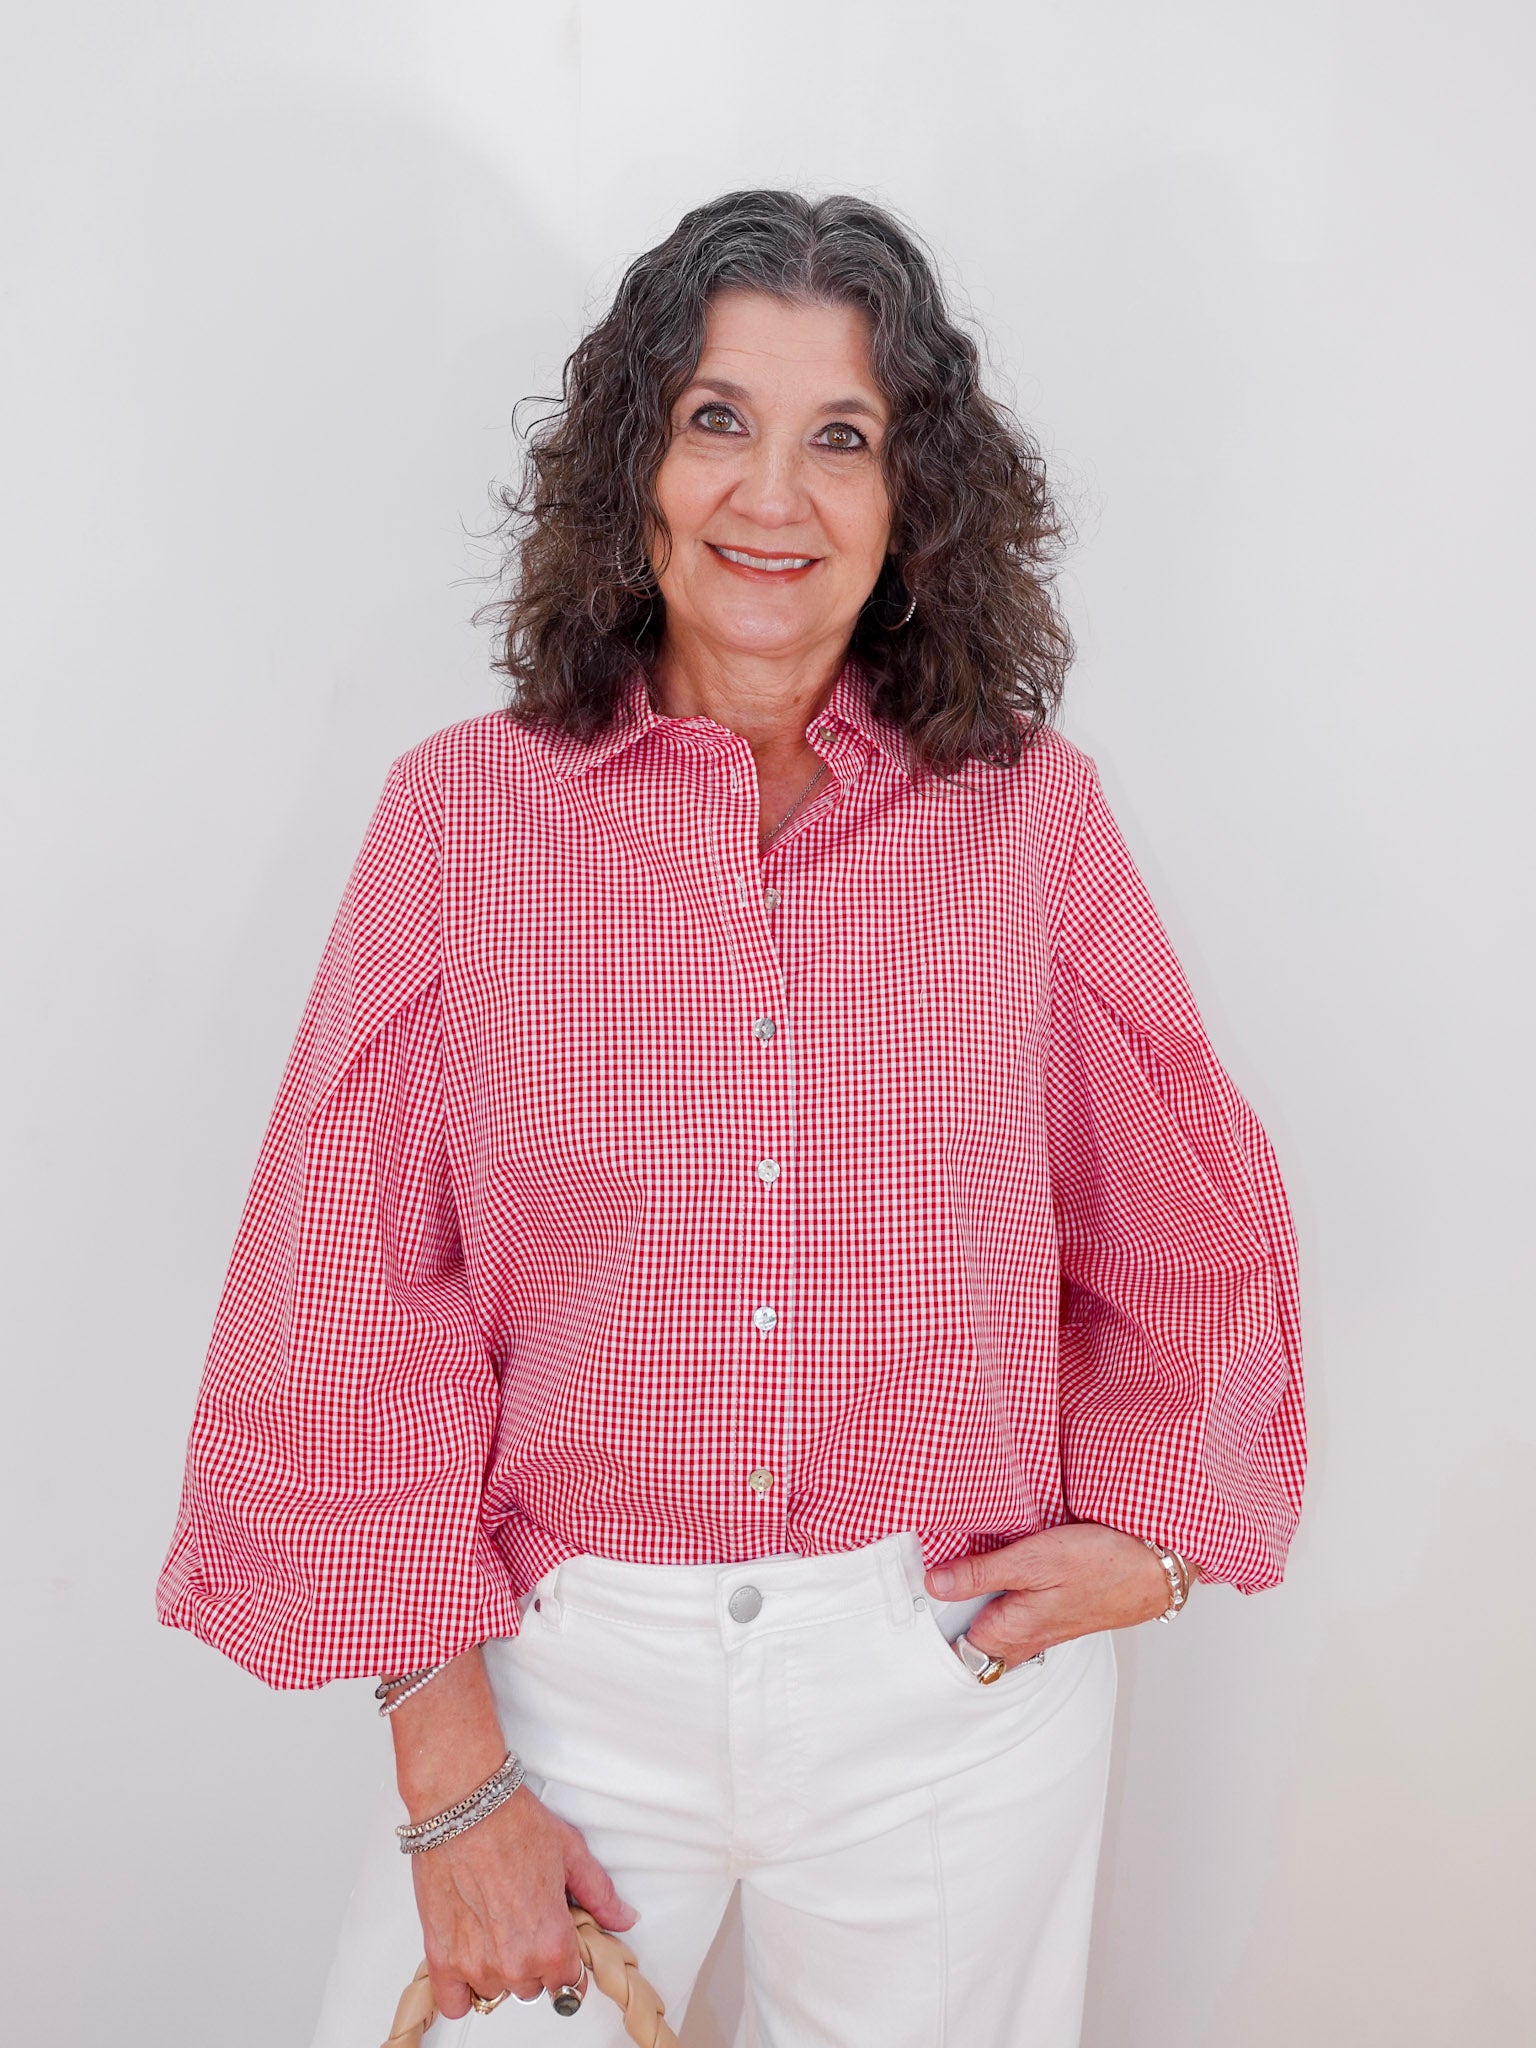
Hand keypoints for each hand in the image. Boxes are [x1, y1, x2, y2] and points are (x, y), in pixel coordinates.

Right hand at [388, 1646, 637, 2018]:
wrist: (463, 1803)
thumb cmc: (513, 1822)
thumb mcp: (571, 1853)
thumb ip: (600, 1895)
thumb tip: (622, 1918)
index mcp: (552, 1942)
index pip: (569, 1982)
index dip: (566, 1958)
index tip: (557, 1941)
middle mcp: (515, 1963)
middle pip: (533, 1987)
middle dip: (533, 1960)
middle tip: (524, 1921)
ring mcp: (475, 1965)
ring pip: (496, 1990)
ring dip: (497, 1968)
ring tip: (495, 1925)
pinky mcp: (441, 1958)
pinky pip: (454, 2002)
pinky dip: (462, 1988)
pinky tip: (470, 1956)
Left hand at [923, 1522, 1179, 1673]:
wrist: (1156, 1568)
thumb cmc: (1102, 1563)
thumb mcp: (1033, 1560)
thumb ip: (981, 1573)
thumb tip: (934, 1583)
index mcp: (1010, 1632)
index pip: (953, 1650)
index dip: (928, 1629)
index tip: (906, 1601)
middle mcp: (1023, 1640)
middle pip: (970, 1643)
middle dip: (946, 1620)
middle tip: (921, 1584)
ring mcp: (1040, 1630)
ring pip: (992, 1627)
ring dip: (973, 1607)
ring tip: (948, 1577)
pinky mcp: (1054, 1614)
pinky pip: (1015, 1614)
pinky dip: (999, 1598)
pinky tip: (994, 1574)